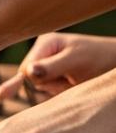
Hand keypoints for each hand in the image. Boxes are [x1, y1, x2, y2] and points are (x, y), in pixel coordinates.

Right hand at [0, 33, 115, 99]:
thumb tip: (27, 72)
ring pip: (38, 85)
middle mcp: (42, 52)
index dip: (40, 78)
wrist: (114, 63)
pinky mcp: (52, 73)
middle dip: (49, 83)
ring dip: (56, 88)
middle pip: (29, 78)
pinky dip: (59, 89)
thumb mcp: (76, 61)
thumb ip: (51, 67)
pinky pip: (46, 88)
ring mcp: (46, 63)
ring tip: (73, 79)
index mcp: (45, 43)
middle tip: (70, 78)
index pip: (25, 69)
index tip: (61, 76)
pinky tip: (71, 82)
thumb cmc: (99, 58)